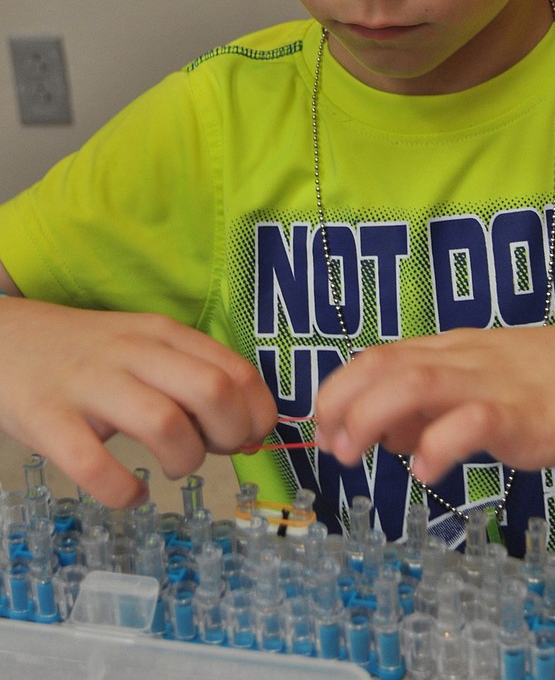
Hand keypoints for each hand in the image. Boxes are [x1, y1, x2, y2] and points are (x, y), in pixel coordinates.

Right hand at [0, 297, 276, 507]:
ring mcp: (89, 385)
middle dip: (230, 434)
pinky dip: (124, 491)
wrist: (3, 340)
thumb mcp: (143, 347)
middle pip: (210, 391)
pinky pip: (96, 466)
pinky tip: (131, 493)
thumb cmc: (86, 355)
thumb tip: (244, 428)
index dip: (257, 412)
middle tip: (216, 452)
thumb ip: (190, 376)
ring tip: (174, 467)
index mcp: (162, 334)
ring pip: (164, 424)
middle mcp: (132, 353)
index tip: (252, 436)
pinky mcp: (48, 420)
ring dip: (184, 459)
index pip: (235, 369)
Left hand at [315, 321, 554, 482]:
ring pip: (415, 382)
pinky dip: (440, 444)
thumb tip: (392, 436)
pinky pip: (473, 422)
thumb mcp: (494, 385)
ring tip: (356, 452)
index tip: (321, 423)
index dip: (340, 387)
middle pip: (386, 365)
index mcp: (458, 351)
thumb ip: (443, 405)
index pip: (381, 356)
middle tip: (330, 446)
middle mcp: (468, 361)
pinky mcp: (529, 416)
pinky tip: (428, 471)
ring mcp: (497, 385)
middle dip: (343, 402)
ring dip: (373, 416)